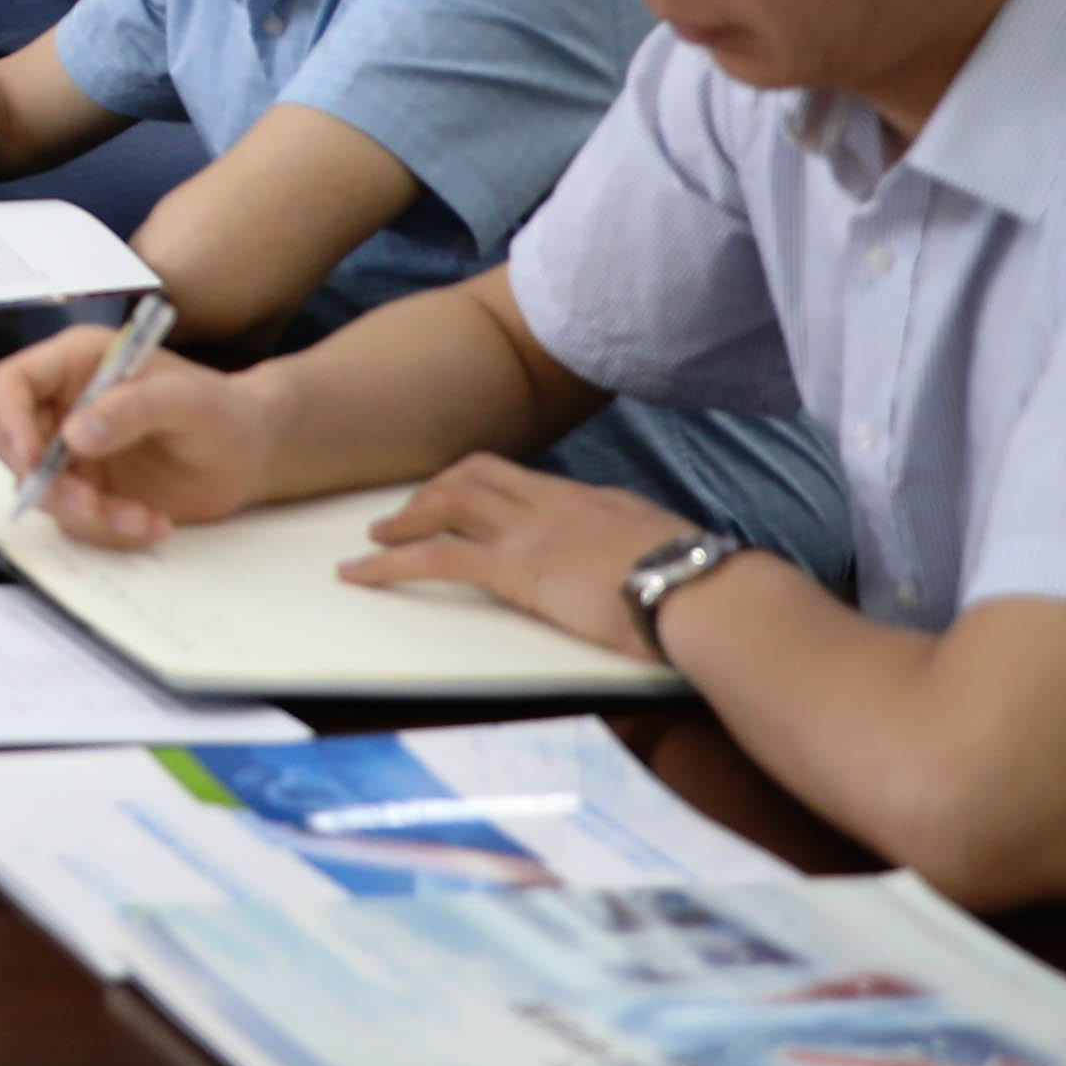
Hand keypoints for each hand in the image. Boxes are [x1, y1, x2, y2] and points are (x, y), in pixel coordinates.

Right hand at [0, 323, 279, 549]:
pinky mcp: (90, 492)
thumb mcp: (188, 401)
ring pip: (43, 492)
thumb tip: (74, 434)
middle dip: (46, 483)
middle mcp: (64, 407)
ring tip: (142, 520)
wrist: (251, 454)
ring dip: (86, 515)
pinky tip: (154, 524)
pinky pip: (77, 521)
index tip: (33, 458)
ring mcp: (73, 454)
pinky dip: (111, 531)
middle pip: (12, 445)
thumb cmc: (223, 409)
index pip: (10, 382)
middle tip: (90, 503)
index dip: (9, 418)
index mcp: (77, 364)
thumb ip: (133, 407)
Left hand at [338, 456, 678, 646]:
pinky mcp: (516, 567)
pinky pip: (437, 556)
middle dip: (435, 490)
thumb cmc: (703, 584)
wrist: (703, 591)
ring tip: (375, 540)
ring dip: (406, 519)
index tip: (463, 499)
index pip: (525, 479)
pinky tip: (362, 574)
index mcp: (594, 500)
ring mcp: (532, 529)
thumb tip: (642, 563)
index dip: (484, 486)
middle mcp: (555, 502)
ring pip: (448, 503)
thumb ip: (641, 549)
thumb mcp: (669, 553)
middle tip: (405, 514)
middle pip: (477, 474)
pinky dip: (390, 563)